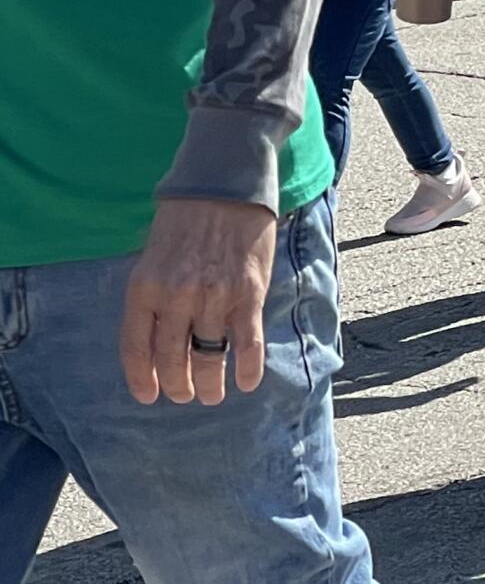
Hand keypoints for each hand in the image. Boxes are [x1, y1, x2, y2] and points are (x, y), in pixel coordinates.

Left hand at [119, 198, 274, 405]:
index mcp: (144, 288)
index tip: (149, 396)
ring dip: (210, 382)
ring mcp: (214, 297)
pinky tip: (246, 382)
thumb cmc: (185, 220)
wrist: (225, 187)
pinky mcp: (249, 293)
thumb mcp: (152, 258)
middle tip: (184, 395)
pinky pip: (247, 342)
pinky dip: (247, 368)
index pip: (136, 348)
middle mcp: (176, 297)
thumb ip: (153, 297)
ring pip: (209, 356)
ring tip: (212, 394)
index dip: (142, 379)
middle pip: (172, 358)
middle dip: (178, 384)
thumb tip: (158, 339)